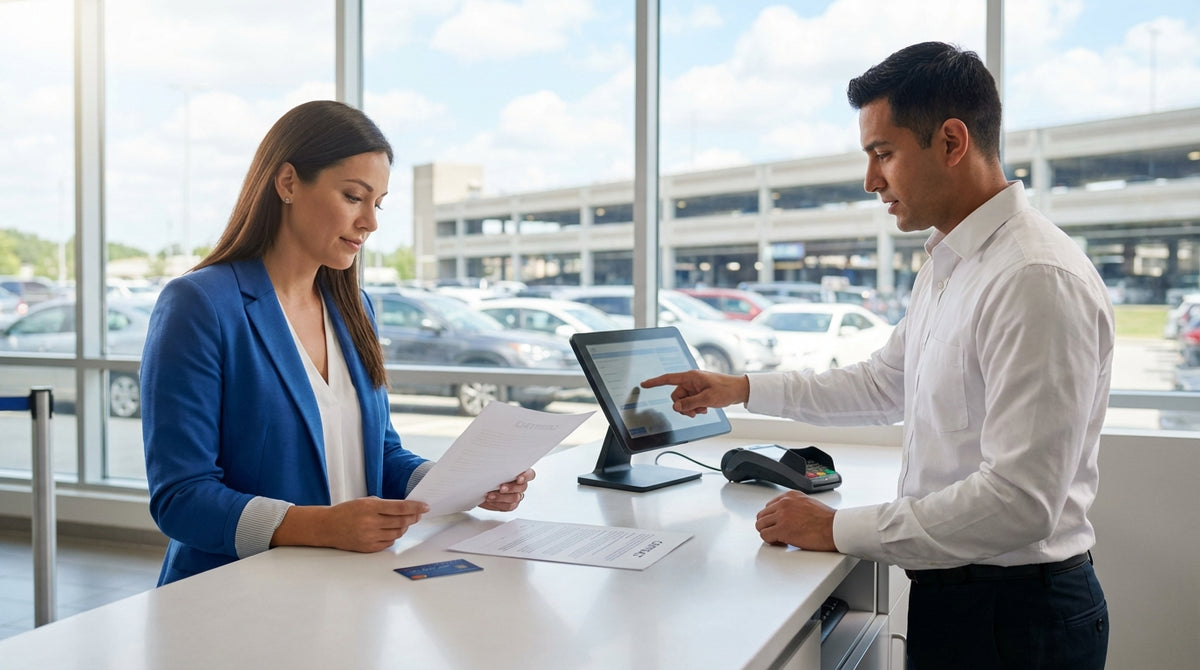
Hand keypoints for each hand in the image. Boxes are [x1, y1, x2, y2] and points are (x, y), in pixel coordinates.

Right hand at [276, 497, 428, 552]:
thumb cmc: (346, 512)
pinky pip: (389, 542)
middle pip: (401, 522)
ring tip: (405, 522)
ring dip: (404, 527)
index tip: (425, 507)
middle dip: (414, 518)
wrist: (327, 527)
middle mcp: (371, 522)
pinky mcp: (368, 548)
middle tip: (418, 514)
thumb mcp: (364, 501)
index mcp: (370, 507)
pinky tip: (392, 530)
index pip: (400, 507)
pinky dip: (394, 536)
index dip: (415, 507)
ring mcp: (370, 537)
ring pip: (397, 533)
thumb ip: (384, 505)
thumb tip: (405, 508)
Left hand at [479, 468, 535, 511]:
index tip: (518, 478)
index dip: (526, 476)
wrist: (479, 486)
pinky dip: (499, 503)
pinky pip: (509, 506)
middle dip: (511, 488)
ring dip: (502, 497)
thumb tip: (496, 460)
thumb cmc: (486, 474)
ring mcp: (516, 495)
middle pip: (523, 487)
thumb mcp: (492, 467)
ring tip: (490, 495)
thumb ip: (498, 466)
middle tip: (501, 487)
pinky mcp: (510, 504)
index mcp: (519, 472)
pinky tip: (491, 499)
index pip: (530, 474)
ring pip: (515, 498)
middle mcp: (519, 484)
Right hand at [640, 370, 749, 416]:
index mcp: (690, 377)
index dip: (655, 382)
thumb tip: (676, 407)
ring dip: (691, 408)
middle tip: (694, 412)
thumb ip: (689, 403)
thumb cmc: (725, 389)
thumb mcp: (707, 399)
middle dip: (683, 406)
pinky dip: (696, 407)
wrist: (739, 390)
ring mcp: (695, 387)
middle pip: (676, 396)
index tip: (644, 384)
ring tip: (703, 409)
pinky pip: (691, 402)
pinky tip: (705, 408)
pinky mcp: (699, 393)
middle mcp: (691, 381)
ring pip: (684, 402)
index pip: (668, 379)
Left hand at [755, 491, 836, 551]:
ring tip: (780, 538)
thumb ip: (794, 506)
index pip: (769, 506)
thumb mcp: (808, 503)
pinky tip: (782, 542)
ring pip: (760, 525)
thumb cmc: (827, 520)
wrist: (835, 527)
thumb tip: (787, 516)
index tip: (778, 524)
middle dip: (768, 525)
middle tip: (777, 533)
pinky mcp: (782, 529)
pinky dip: (771, 541)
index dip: (773, 518)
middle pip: (762, 515)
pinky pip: (765, 536)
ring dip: (768, 533)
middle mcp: (784, 503)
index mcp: (790, 496)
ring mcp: (782, 515)